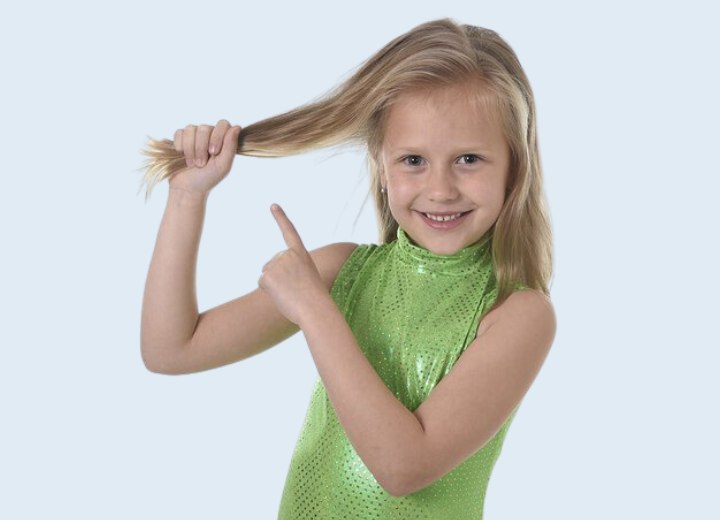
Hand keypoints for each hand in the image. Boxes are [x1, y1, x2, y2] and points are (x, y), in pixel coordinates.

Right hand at [168, 119, 241, 194]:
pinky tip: (182, 155)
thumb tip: (237, 126)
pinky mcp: (181, 139)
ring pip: (190, 129)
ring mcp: (194, 136)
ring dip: (190, 149)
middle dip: (201, 148)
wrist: (187, 188)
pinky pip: (179, 133)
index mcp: (223, 140)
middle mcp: (209, 135)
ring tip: (192, 163)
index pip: (223, 124)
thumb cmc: (208, 178)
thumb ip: (231, 146)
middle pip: (205, 127)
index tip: (213, 153)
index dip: (217, 136)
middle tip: (201, 164)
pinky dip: (180, 145)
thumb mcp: (223, 165)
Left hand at [258, 204, 329, 325]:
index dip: (281, 218)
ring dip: (276, 286)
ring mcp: (277, 263)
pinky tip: (283, 294)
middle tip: (296, 289)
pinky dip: (270, 292)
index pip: (289, 232)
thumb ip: (290, 273)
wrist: (315, 309)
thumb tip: (268, 278)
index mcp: (301, 254)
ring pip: (268, 275)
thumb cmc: (314, 300)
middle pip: (273, 264)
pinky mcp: (267, 275)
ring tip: (291, 293)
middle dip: (279, 278)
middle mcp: (288, 255)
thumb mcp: (307, 280)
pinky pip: (262, 283)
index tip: (273, 205)